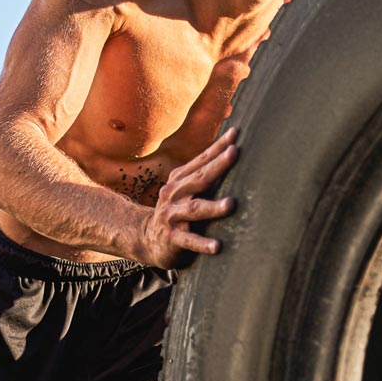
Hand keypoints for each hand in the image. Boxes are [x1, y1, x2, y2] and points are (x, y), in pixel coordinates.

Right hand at [136, 127, 238, 267]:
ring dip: (213, 207)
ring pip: (194, 209)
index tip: (235, 133)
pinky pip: (189, 241)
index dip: (218, 146)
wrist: (146, 238)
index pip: (201, 160)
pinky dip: (202, 244)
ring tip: (231, 204)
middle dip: (217, 165)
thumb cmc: (176, 211)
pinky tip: (217, 247)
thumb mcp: (185, 190)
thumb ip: (204, 175)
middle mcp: (174, 194)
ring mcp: (172, 216)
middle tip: (235, 152)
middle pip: (199, 178)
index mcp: (180, 180)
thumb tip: (232, 151)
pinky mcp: (172, 238)